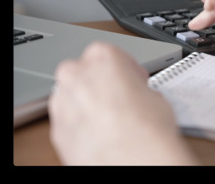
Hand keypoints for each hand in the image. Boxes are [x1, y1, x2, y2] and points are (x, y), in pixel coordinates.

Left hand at [48, 42, 197, 164]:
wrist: (132, 162)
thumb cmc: (146, 128)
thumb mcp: (156, 96)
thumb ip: (137, 89)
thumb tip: (136, 98)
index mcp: (102, 56)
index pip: (111, 55)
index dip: (126, 70)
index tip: (133, 80)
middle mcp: (76, 74)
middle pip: (85, 72)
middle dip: (100, 83)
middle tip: (121, 99)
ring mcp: (62, 102)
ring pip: (73, 96)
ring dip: (88, 104)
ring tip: (112, 121)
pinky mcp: (55, 129)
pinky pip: (69, 121)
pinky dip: (81, 125)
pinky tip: (101, 135)